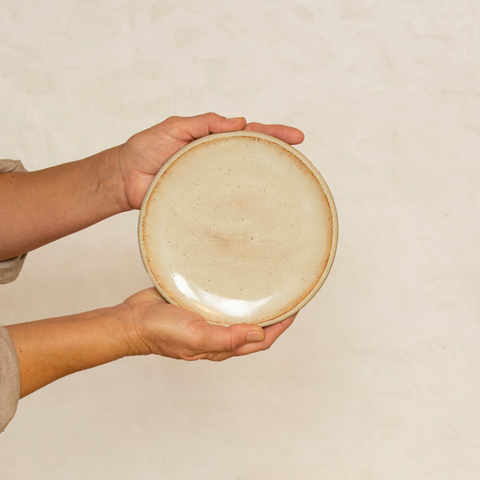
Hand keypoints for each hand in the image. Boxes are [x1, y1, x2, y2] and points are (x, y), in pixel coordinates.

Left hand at [115, 113, 304, 209]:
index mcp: (213, 140)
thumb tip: (239, 121)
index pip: (250, 133)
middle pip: (254, 158)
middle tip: (301, 161)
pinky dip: (242, 210)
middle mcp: (218, 163)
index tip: (297, 137)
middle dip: (279, 157)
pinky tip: (259, 215)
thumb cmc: (146, 149)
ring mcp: (213, 185)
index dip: (274, 133)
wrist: (124, 178)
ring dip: (266, 185)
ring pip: (244, 184)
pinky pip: (226, 207)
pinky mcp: (204, 205)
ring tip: (290, 187)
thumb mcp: (174, 128)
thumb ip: (203, 123)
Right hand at [121, 288, 295, 361]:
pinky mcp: (199, 303)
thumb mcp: (196, 337)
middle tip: (289, 293)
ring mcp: (210, 317)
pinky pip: (223, 298)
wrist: (133, 319)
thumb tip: (259, 335)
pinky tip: (239, 277)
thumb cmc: (162, 332)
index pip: (262, 339)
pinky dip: (236, 291)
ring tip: (270, 283)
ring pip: (241, 311)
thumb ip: (226, 339)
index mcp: (223, 344)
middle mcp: (220, 332)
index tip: (296, 309)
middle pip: (255, 325)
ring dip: (257, 301)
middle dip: (275, 313)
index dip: (281, 326)